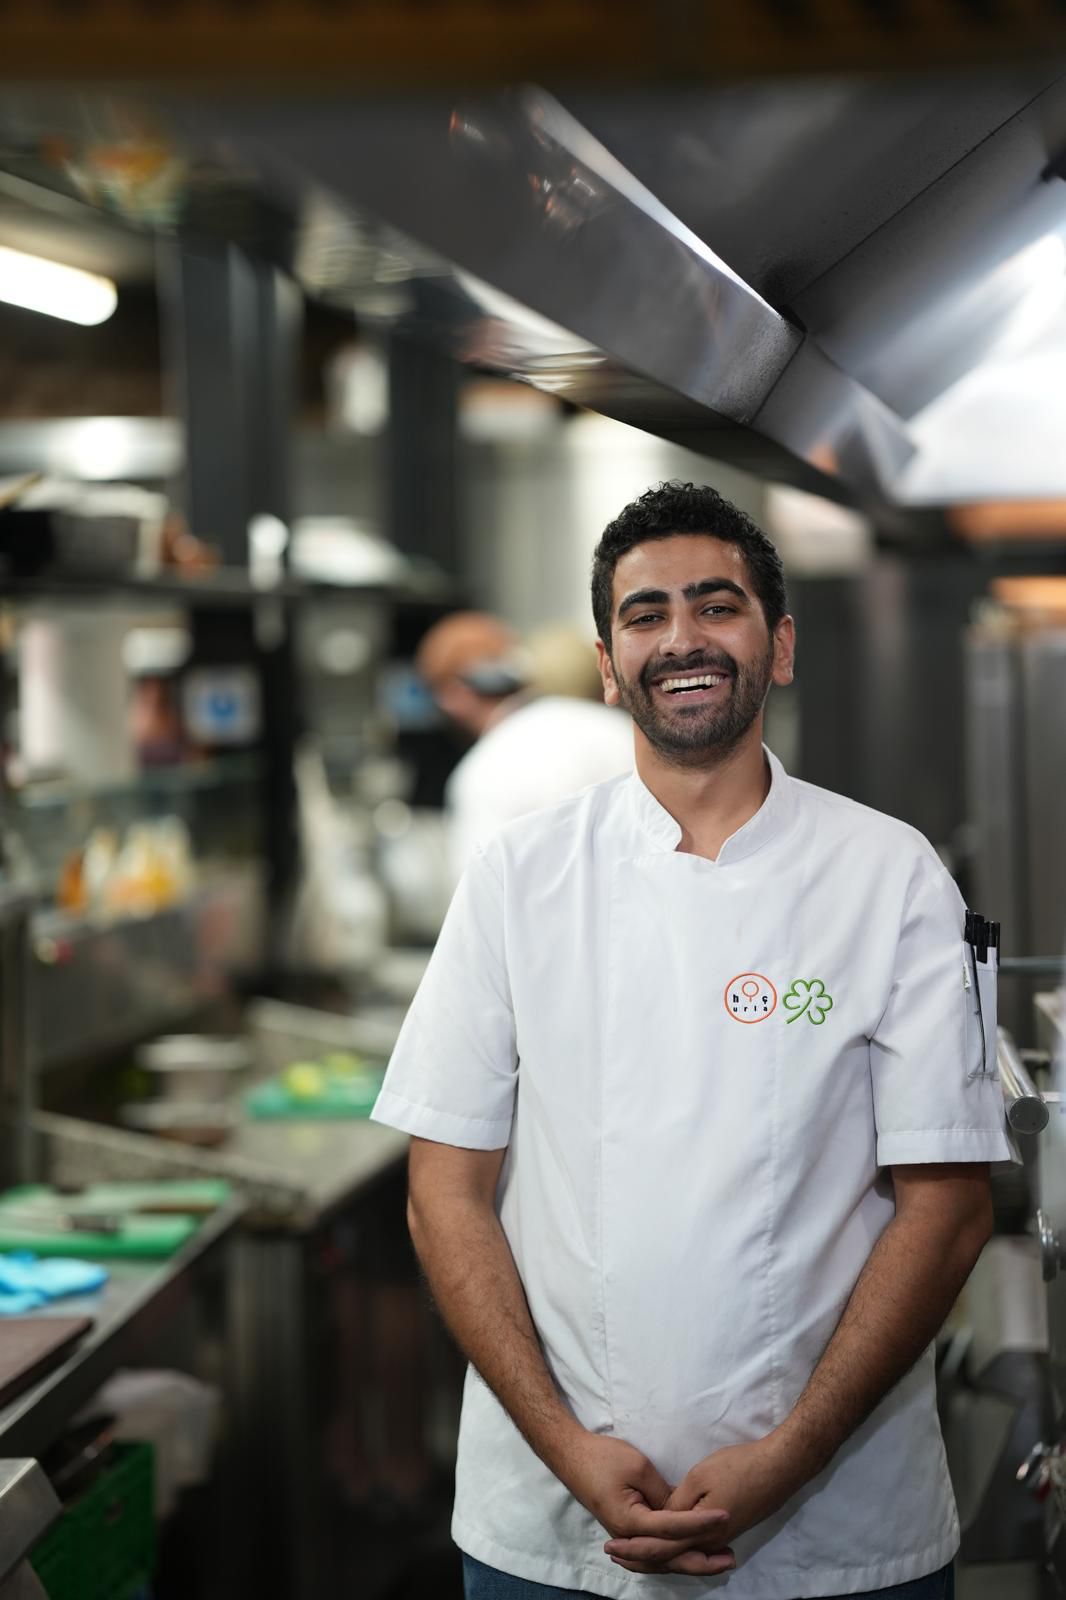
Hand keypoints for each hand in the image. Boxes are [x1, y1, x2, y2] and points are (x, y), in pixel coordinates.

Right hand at [556, 1431, 734, 1575]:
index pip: (673, 1529)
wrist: (572, 1456)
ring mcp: (627, 1537)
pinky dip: (673, 1557)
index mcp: (631, 1522)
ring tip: (718, 1561)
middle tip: (730, 1558)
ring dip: (690, 1562)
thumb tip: (683, 1510)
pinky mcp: (627, 1531)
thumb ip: (663, 1493)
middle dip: (701, 1559)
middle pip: (669, 1557)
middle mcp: (629, 1538)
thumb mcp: (639, 1467)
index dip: (701, 1523)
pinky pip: (654, 1552)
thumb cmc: (604, 1458)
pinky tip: (690, 1555)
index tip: (725, 1517)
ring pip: (661, 1560)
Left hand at [604, 1436, 796, 1575]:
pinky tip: (668, 1541)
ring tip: (633, 1553)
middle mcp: (709, 1543)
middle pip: (670, 1557)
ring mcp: (720, 1537)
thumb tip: (660, 1518)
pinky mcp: (728, 1528)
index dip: (633, 1548)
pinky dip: (676, 1547)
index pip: (660, 1548)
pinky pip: (695, 1545)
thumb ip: (676, 1503)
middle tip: (615, 1554)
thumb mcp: (699, 1478)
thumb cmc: (738, 1468)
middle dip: (640, 1557)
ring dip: (657, 1554)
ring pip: (683, 1553)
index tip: (610, 1547)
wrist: (779, 1467)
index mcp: (699, 1533)